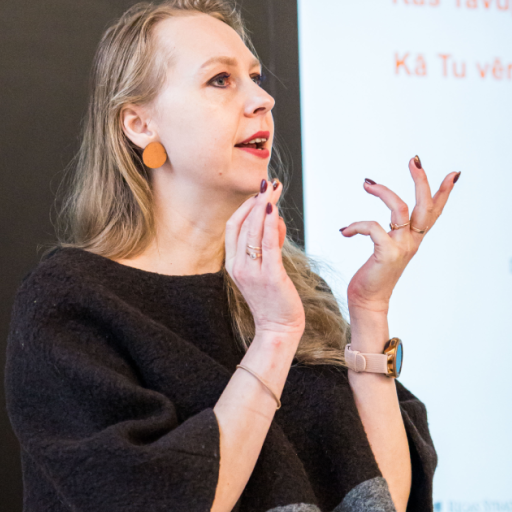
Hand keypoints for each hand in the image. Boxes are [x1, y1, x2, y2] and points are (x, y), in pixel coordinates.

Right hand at [225, 180, 305, 339]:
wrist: (278, 329)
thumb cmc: (274, 299)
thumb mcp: (267, 268)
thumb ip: (269, 243)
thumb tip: (274, 218)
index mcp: (233, 264)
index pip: (232, 227)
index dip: (244, 206)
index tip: (259, 191)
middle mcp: (239, 266)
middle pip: (242, 224)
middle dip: (256, 200)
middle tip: (269, 182)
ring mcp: (252, 272)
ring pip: (253, 230)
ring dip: (263, 205)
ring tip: (274, 188)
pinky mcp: (270, 276)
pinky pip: (267, 244)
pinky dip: (270, 224)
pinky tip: (274, 208)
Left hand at [340, 157, 459, 313]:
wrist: (368, 301)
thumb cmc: (374, 274)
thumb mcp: (387, 248)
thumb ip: (390, 232)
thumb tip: (381, 218)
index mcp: (414, 238)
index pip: (434, 211)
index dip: (444, 192)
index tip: (454, 174)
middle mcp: (412, 241)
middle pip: (426, 206)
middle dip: (422, 181)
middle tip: (414, 160)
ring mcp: (401, 247)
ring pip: (401, 209)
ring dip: (384, 192)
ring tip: (367, 184)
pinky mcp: (387, 254)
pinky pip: (373, 227)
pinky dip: (357, 225)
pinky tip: (345, 231)